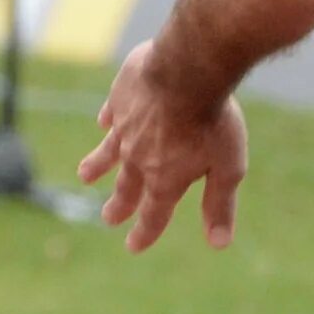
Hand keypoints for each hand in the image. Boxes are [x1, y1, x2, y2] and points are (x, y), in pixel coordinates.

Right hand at [76, 41, 247, 252]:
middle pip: (127, 188)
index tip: (133, 246)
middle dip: (119, 205)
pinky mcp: (121, 97)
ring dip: (97, 165)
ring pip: (109, 151)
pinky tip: (104, 122)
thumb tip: (218, 245)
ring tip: (85, 175)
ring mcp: (126, 127)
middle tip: (108, 217)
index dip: (144, 233)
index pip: (152, 215)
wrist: (190, 67)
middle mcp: (139, 157)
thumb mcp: (228, 168)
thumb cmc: (215, 119)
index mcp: (164, 179)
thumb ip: (219, 205)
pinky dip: (108, 120)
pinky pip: (112, 113)